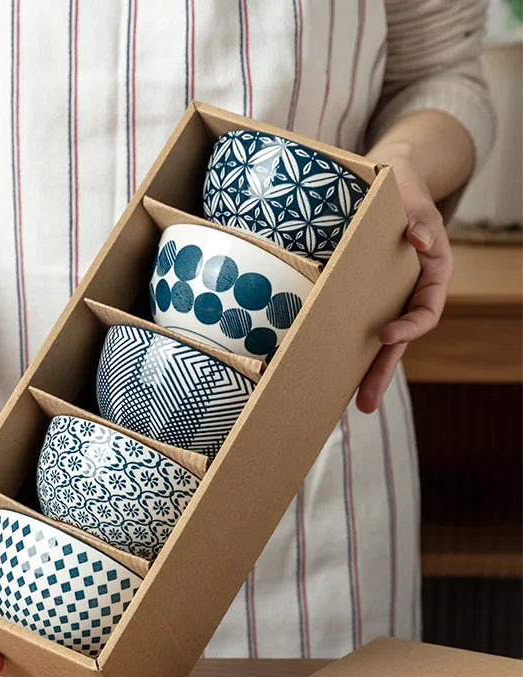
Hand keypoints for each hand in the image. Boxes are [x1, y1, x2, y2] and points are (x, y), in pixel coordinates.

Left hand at [356, 149, 453, 412]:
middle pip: (401, 338)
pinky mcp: (366, 299)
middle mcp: (410, 292)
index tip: (389, 334)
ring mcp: (388, 299)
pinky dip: (349, 349)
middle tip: (366, 402)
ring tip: (354, 405)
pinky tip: (332, 372)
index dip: (411, 325)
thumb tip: (419, 239)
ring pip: (380, 341)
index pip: (427, 308)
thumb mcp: (411, 198)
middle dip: (383, 370)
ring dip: (367, 371)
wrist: (384, 184)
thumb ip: (417, 218)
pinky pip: (359, 328)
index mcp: (431, 273)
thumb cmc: (400, 190)